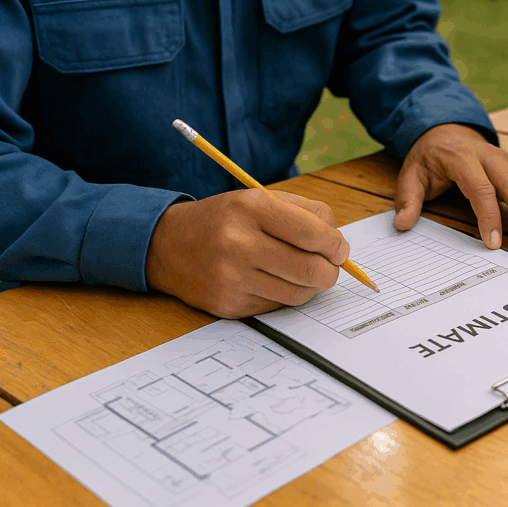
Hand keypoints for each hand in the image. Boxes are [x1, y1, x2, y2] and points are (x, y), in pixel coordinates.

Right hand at [145, 189, 348, 317]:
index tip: (339, 248)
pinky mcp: (228, 305)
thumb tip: (337, 241)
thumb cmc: (224, 220)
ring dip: (312, 287)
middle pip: (311, 269)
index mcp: (251, 208)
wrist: (168, 245)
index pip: (313, 233)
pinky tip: (275, 282)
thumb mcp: (259, 200)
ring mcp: (231, 278)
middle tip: (330, 267)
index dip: (336, 245)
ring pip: (299, 294)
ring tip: (304, 274)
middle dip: (331, 271)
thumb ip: (305, 212)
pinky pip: (277, 306)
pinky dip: (285, 296)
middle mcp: (239, 243)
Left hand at [393, 124, 507, 253]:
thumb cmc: (429, 157)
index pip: (480, 190)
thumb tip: (402, 224)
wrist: (445, 129)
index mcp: (463, 159)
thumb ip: (407, 199)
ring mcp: (506, 161)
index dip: (489, 217)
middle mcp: (490, 157)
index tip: (494, 244)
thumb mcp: (411, 174)